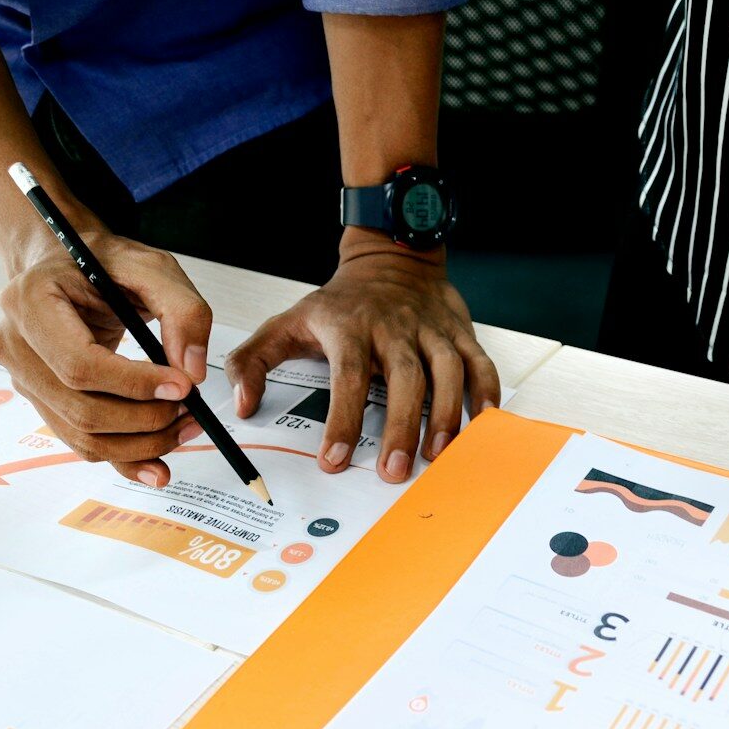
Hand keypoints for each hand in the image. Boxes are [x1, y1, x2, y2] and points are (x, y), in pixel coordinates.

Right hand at [0, 230, 212, 486]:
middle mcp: (17, 346)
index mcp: (32, 302)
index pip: (80, 364)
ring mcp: (25, 379)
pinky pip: (82, 443)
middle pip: (82, 408)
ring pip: (83, 435)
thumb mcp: (155, 269)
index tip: (182, 387)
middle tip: (192, 410)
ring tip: (186, 426)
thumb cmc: (108, 263)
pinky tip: (159, 465)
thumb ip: (184, 312)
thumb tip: (192, 371)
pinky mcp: (45, 401)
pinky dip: (125, 458)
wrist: (72, 266)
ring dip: (142, 443)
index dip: (135, 384)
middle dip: (146, 419)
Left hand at [225, 229, 499, 482]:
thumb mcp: (287, 323)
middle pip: (403, 377)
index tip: (335, 460)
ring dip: (445, 413)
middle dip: (401, 426)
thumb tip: (242, 405)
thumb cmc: (340, 303)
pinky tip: (482, 422)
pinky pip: (479, 361)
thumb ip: (254, 362)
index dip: (342, 420)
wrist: (389, 257)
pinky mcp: (459, 331)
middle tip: (394, 471)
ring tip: (439, 454)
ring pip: (447, 369)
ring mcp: (430, 328)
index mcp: (349, 326)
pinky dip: (486, 391)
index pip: (346, 375)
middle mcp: (393, 326)